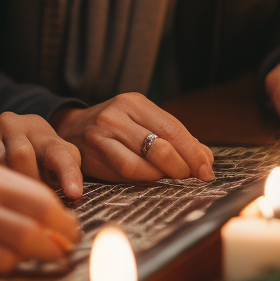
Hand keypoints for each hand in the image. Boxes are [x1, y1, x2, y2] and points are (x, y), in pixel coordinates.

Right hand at [0, 112, 83, 198]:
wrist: (7, 142)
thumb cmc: (41, 156)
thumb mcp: (60, 158)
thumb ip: (70, 172)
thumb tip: (74, 196)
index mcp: (39, 128)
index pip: (56, 150)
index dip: (67, 173)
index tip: (75, 194)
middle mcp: (12, 123)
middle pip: (20, 155)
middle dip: (31, 182)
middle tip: (38, 201)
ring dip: (11, 186)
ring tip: (21, 195)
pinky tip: (3, 189)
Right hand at [0, 162, 81, 276]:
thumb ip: (11, 192)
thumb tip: (55, 216)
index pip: (39, 198)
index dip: (63, 218)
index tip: (72, 229)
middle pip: (34, 226)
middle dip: (59, 242)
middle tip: (66, 249)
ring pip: (16, 249)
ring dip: (36, 257)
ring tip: (43, 257)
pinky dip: (6, 265)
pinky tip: (7, 261)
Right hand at [50, 93, 213, 182]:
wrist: (72, 129)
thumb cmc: (116, 129)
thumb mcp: (143, 123)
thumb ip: (174, 138)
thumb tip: (206, 159)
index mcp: (134, 102)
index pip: (172, 127)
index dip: (193, 151)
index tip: (207, 169)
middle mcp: (118, 114)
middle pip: (162, 145)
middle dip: (183, 166)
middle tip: (191, 176)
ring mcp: (103, 133)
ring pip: (145, 162)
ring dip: (165, 175)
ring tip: (171, 177)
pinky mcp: (96, 152)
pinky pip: (128, 171)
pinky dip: (146, 179)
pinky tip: (151, 178)